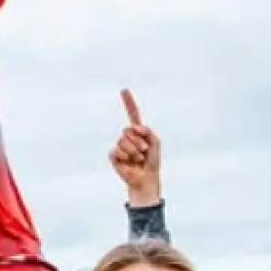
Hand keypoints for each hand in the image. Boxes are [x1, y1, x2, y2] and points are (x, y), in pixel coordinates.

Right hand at [109, 89, 161, 205]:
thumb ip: (148, 131)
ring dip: (133, 150)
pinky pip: (116, 151)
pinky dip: (124, 156)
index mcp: (139, 132)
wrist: (146, 179)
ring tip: (138, 158)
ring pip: (122, 140)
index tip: (124, 90)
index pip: (133, 115)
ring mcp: (120, 146)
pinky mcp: (114, 156)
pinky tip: (128, 162)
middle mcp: (128, 137)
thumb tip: (134, 126)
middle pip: (128, 129)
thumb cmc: (152, 162)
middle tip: (144, 151)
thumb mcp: (155, 143)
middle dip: (138, 140)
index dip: (129, 103)